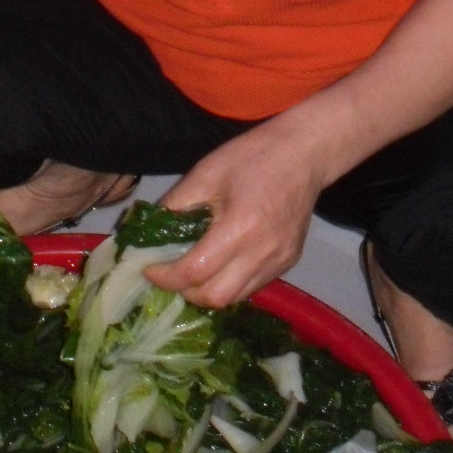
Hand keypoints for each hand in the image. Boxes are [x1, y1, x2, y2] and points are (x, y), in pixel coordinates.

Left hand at [145, 120, 327, 308]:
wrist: (304, 154)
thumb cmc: (252, 158)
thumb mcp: (205, 174)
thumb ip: (175, 207)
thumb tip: (151, 234)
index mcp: (239, 228)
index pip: (195, 271)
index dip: (165, 276)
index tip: (148, 268)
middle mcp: (262, 253)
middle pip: (215, 297)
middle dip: (185, 290)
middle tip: (169, 273)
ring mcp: (279, 261)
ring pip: (235, 298)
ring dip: (207, 290)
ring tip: (193, 271)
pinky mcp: (289, 262)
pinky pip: (252, 286)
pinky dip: (230, 283)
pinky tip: (221, 264)